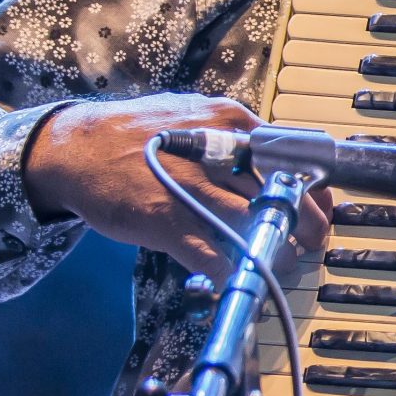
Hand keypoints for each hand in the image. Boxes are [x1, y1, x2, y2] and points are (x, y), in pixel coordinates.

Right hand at [25, 93, 331, 280]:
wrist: (73, 149)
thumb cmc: (138, 135)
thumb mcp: (195, 118)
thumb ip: (237, 137)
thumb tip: (282, 162)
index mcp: (230, 121)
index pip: (295, 156)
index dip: (315, 190)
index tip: (322, 209)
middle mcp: (217, 150)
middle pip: (284, 194)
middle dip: (305, 226)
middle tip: (310, 243)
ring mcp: (192, 187)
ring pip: (257, 227)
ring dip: (277, 253)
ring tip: (281, 263)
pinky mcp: (166, 221)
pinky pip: (214, 255)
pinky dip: (233, 272)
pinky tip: (238, 277)